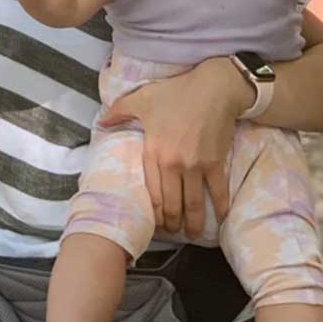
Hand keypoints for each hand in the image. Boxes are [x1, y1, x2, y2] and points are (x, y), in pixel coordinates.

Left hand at [100, 58, 252, 237]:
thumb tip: (102, 122)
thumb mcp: (142, 98)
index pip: (151, 193)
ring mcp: (196, 166)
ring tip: (193, 233)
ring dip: (194, 223)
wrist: (213, 88)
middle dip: (172, 223)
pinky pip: (218, 191)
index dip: (153, 213)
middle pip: (171, 204)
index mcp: (153, 152)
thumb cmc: (176, 92)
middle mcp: (173, 164)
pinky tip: (221, 217)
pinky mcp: (215, 163)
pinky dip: (219, 207)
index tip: (155, 222)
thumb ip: (120, 111)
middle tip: (174, 231)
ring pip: (193, 203)